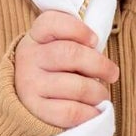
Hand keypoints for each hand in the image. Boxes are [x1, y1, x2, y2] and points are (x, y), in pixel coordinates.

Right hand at [13, 10, 119, 127]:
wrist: (23, 101)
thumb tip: (101, 56)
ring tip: (101, 95)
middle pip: (71, 54)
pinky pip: (70, 111)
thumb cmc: (52, 71)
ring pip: (77, 86)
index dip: (78, 29)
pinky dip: (89, 112)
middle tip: (112, 74)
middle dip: (100, 65)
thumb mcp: (54, 49)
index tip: (94, 40)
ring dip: (98, 92)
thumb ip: (74, 44)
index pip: (51, 22)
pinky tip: (94, 111)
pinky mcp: (35, 110)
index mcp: (35, 38)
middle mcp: (29, 58)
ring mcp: (30, 85)